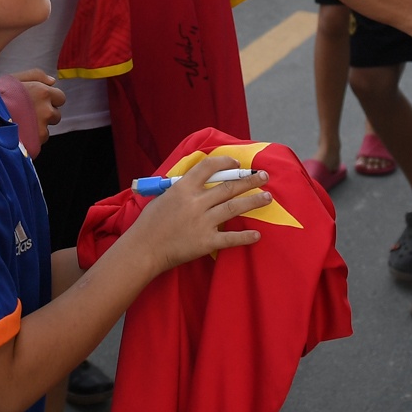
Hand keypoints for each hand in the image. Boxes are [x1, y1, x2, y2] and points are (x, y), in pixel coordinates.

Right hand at [10, 70, 63, 149]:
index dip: (50, 99)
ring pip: (47, 129)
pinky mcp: (36, 143)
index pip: (60, 97)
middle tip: (27, 113)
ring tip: (20, 123)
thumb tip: (52, 81)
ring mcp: (42, 128)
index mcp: (43, 93)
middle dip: (45, 114)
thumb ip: (36, 75)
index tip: (38, 101)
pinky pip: (38, 141)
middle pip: (56, 115)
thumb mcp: (14, 79)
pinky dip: (31, 139)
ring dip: (37, 127)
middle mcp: (46, 111)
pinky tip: (18, 133)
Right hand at [128, 155, 268, 271]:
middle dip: (249, 180)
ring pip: (234, 207)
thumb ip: (183, 189)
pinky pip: (230, 238)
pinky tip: (257, 234)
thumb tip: (198, 183)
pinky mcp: (206, 241)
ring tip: (268, 197)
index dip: (226, 163)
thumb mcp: (164, 196)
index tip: (238, 163)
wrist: (144, 248)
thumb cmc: (150, 222)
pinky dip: (245, 237)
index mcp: (183, 187)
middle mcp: (196, 202)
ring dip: (253, 201)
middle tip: (265, 176)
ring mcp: (202, 222)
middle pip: (228, 187)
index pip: (208, 167)